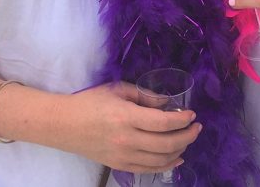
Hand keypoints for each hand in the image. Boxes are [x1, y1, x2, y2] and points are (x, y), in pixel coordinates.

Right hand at [62, 82, 200, 172]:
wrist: (63, 124)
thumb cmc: (90, 102)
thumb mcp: (117, 90)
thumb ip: (145, 96)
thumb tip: (168, 103)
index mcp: (126, 116)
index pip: (163, 123)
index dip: (182, 120)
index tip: (192, 114)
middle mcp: (126, 139)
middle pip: (166, 144)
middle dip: (187, 136)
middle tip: (196, 127)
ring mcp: (122, 156)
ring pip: (160, 160)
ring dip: (180, 150)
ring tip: (188, 139)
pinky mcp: (119, 165)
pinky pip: (148, 170)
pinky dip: (166, 166)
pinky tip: (177, 157)